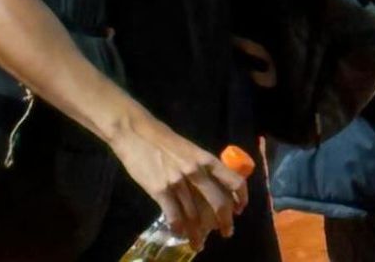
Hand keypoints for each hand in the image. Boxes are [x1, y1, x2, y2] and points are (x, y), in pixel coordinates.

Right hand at [109, 115, 247, 249]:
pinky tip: (180, 234)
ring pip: (195, 216)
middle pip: (219, 203)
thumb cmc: (161, 138)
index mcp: (204, 158)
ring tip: (198, 243)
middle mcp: (195, 171)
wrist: (134, 131)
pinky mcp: (160, 190)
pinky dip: (179, 229)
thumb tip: (212, 188)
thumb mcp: (188, 148)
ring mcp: (177, 181)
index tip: (239, 210)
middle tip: (226, 232)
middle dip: (225, 223)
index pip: (233, 180)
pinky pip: (174, 217)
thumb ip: (201, 166)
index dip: (240, 198)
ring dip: (198, 234)